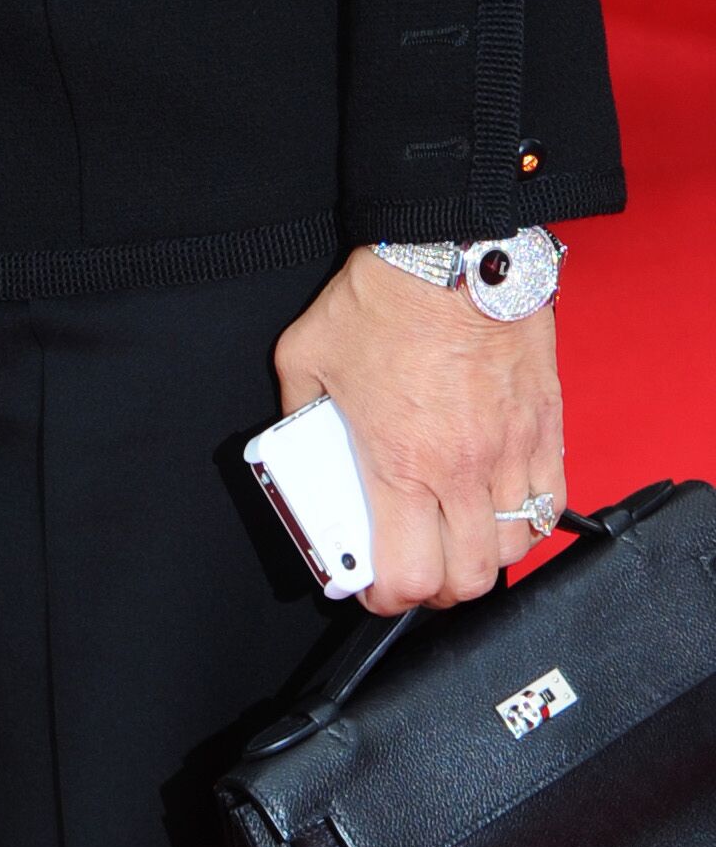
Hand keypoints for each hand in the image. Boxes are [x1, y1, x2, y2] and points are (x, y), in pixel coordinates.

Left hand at [273, 248, 564, 616]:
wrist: (453, 248)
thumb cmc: (385, 296)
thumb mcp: (307, 355)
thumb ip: (299, 411)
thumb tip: (297, 443)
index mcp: (401, 462)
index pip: (409, 576)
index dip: (388, 598)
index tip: (375, 587)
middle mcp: (462, 469)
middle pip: (470, 579)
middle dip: (439, 589)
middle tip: (417, 567)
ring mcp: (511, 451)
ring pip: (514, 547)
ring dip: (484, 555)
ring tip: (457, 537)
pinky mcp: (545, 428)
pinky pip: (549, 501)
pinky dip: (526, 516)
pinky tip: (500, 501)